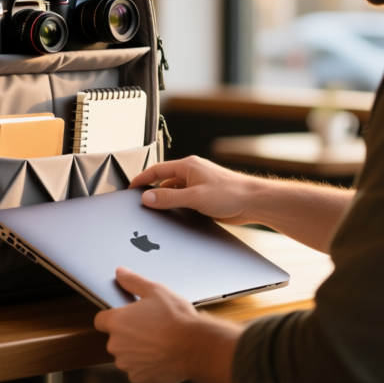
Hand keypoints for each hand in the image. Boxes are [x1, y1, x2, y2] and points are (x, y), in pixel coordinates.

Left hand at [94, 267, 241, 382]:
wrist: (195, 347)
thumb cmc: (176, 319)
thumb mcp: (155, 291)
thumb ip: (133, 281)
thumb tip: (120, 273)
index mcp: (117, 321)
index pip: (100, 319)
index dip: (112, 317)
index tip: (125, 317)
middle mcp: (116, 344)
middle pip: (114, 338)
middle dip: (127, 333)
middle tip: (148, 326)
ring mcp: (126, 363)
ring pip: (125, 354)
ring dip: (135, 349)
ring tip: (156, 340)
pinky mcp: (137, 377)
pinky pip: (136, 369)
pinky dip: (145, 364)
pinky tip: (159, 354)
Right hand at [130, 156, 259, 224]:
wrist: (253, 202)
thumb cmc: (230, 193)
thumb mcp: (194, 196)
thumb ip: (169, 197)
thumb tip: (147, 197)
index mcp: (187, 166)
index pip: (157, 170)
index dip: (142, 179)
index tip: (130, 188)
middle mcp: (191, 173)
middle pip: (164, 181)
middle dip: (153, 192)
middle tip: (141, 204)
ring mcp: (198, 184)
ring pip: (174, 192)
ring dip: (167, 201)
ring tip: (158, 213)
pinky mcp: (204, 196)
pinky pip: (184, 200)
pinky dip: (177, 207)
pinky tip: (176, 216)